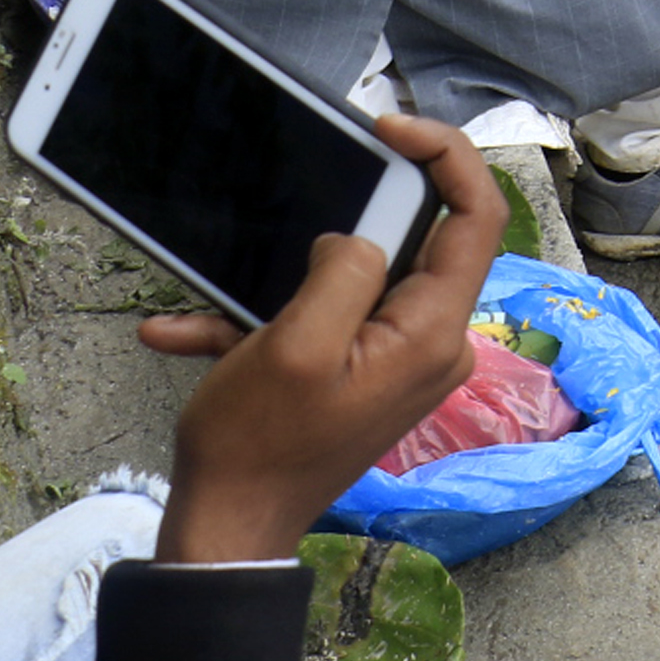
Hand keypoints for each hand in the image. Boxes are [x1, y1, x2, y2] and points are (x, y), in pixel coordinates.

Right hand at [141, 114, 503, 564]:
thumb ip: (343, 273)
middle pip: (419, 242)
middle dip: (358, 210)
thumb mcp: (295, 344)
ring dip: (286, 274)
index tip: (390, 127)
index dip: (447, 156)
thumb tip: (355, 238)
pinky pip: (321, 323)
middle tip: (311, 183)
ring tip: (224, 288)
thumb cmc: (257, 445)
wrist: (227, 532)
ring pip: (356, 280)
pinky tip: (182, 331)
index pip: (478, 217)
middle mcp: (432, 344)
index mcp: (433, 332)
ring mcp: (398, 361)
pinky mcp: (360, 374)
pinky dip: (258, 320)